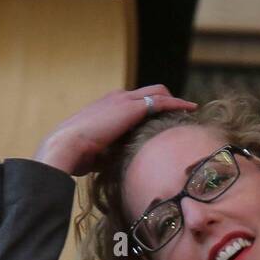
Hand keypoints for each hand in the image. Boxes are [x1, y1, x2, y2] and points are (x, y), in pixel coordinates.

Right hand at [33, 87, 197, 175]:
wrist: (68, 145)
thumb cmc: (78, 154)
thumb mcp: (100, 152)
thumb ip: (114, 153)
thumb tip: (124, 166)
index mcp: (108, 106)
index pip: (135, 102)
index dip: (150, 109)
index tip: (163, 119)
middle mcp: (118, 97)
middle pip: (150, 92)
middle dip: (166, 101)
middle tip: (181, 113)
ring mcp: (126, 99)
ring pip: (158, 93)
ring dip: (174, 102)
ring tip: (189, 111)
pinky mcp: (133, 107)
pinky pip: (162, 101)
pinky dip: (177, 104)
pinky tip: (191, 109)